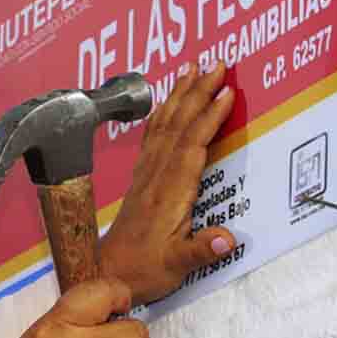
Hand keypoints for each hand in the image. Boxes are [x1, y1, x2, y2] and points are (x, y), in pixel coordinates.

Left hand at [99, 62, 238, 306]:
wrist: (108, 273)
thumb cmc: (145, 270)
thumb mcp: (177, 265)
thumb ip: (201, 250)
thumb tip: (228, 239)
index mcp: (171, 192)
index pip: (193, 145)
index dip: (210, 117)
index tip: (226, 92)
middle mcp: (157, 176)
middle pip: (180, 124)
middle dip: (198, 91)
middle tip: (216, 63)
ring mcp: (147, 174)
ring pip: (165, 124)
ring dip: (180, 94)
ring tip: (193, 68)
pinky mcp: (142, 177)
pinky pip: (153, 135)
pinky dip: (163, 112)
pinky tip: (169, 100)